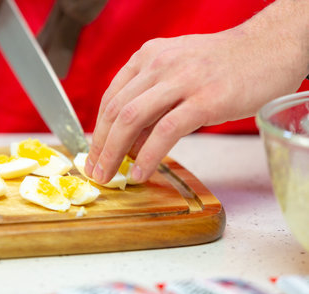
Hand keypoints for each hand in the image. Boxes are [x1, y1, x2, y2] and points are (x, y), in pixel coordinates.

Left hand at [84, 1, 308, 183]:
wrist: (270, 48)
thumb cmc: (223, 65)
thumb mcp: (177, 73)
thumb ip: (152, 104)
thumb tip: (129, 144)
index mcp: (149, 56)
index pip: (111, 98)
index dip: (98, 131)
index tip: (93, 154)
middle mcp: (160, 63)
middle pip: (116, 110)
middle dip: (100, 146)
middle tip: (95, 171)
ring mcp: (182, 80)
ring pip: (132, 119)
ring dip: (115, 153)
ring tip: (109, 176)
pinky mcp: (206, 99)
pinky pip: (166, 131)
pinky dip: (148, 156)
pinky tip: (141, 173)